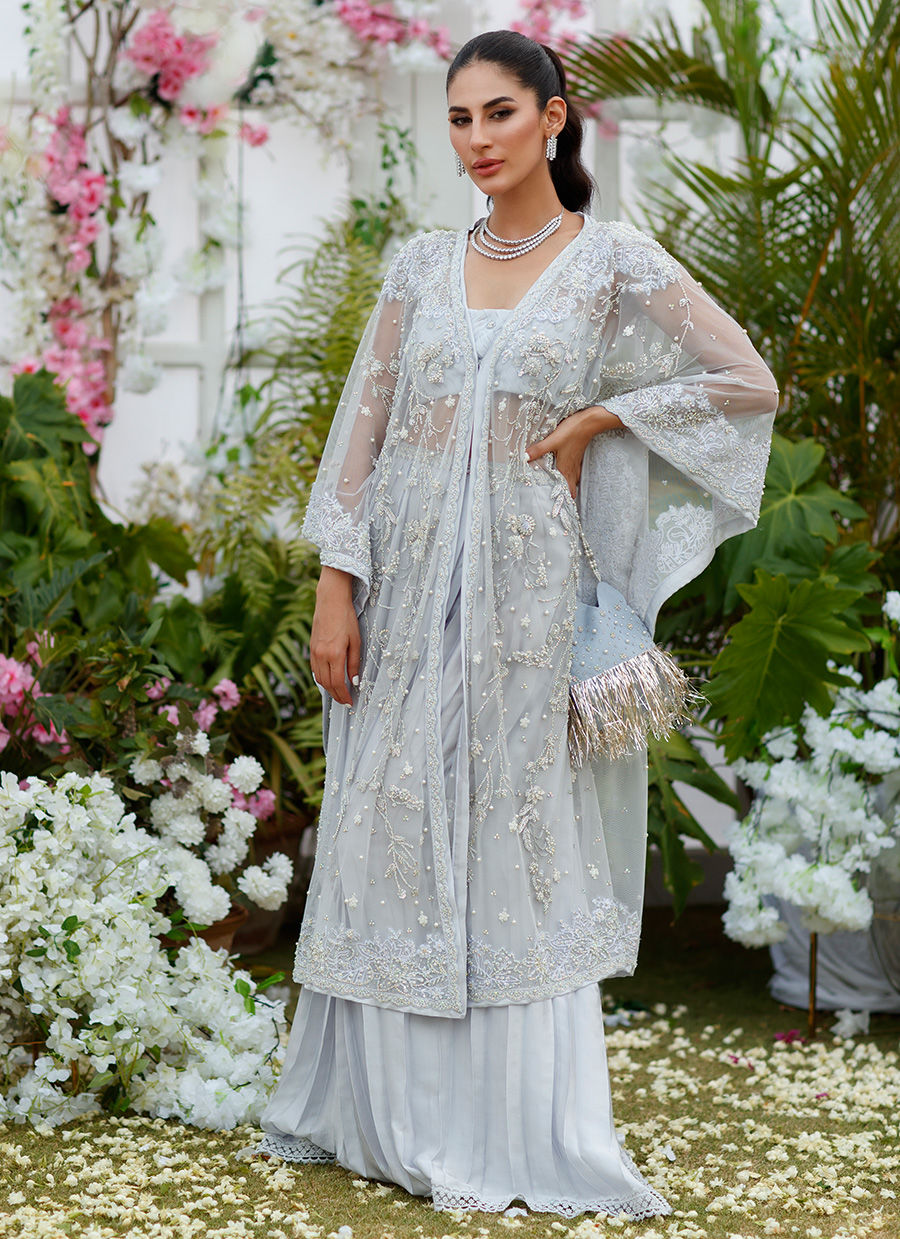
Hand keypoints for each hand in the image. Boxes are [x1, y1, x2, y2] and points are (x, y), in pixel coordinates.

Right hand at [310, 566, 360, 706]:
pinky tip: (329, 679)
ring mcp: (314, 652)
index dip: (344, 695)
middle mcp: (322, 655)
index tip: (350, 702)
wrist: (330, 601)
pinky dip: (321, 678)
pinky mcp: (311, 648)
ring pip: (319, 678)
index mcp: (335, 654)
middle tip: (345, 702)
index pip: (338, 683)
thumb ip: (354, 663)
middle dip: (336, 695)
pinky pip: (315, 669)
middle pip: (327, 684)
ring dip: (328, 689)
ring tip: (338, 693)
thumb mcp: (356, 641)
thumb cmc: (346, 619)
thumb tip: (354, 681)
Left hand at [526, 405, 622, 498]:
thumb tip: (523, 457)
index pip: (566, 492)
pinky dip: (569, 477)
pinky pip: (574, 472)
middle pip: (570, 489)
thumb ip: (538, 450)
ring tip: (559, 491)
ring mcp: (575, 463)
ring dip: (567, 487)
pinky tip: (564, 473)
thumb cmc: (571, 432)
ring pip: (573, 481)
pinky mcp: (577, 457)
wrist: (589, 422)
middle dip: (564, 497)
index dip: (562, 502)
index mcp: (565, 469)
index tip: (555, 509)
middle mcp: (571, 469)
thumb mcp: (552, 441)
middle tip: (556, 503)